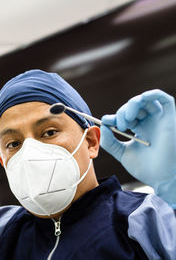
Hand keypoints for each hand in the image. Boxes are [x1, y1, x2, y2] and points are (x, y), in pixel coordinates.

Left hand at [100, 89, 175, 206]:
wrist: (161, 178)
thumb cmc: (145, 168)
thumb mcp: (122, 153)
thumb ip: (110, 142)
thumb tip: (102, 126)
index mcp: (140, 130)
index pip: (125, 116)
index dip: (113, 116)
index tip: (105, 121)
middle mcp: (150, 123)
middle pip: (133, 107)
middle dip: (122, 112)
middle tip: (120, 126)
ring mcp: (160, 120)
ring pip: (146, 101)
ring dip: (132, 104)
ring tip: (127, 119)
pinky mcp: (171, 118)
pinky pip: (165, 99)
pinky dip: (152, 94)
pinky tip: (142, 98)